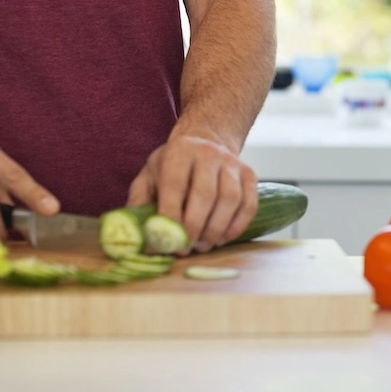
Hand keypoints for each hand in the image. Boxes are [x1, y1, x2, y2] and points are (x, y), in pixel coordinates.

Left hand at [126, 131, 257, 254]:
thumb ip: (140, 202)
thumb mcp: (149, 176)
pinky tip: (222, 238)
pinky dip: (237, 226)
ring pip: (230, 200)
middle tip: (186, 248)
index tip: (167, 241)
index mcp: (179, 152)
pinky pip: (249, 204)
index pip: (175, 186)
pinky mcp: (249, 175)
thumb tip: (141, 237)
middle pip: (205, 194)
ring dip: (216, 229)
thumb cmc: (172, 166)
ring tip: (203, 245)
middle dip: (195, 227)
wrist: (205, 142)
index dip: (172, 216)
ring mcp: (232, 163)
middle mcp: (208, 153)